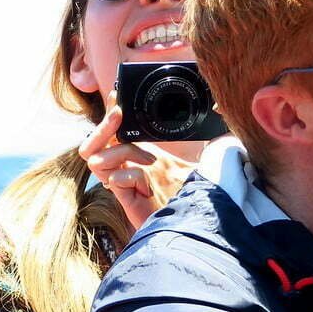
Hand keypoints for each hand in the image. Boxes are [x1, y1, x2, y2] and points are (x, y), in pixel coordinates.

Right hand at [78, 91, 200, 229]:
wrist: (200, 218)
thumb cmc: (201, 189)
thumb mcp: (208, 152)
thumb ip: (212, 131)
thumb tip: (218, 106)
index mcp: (141, 151)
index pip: (116, 129)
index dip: (112, 112)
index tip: (118, 93)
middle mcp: (128, 165)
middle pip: (94, 142)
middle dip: (103, 126)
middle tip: (119, 114)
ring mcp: (125, 182)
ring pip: (97, 159)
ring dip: (122, 151)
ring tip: (151, 160)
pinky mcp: (127, 199)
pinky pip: (114, 180)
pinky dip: (130, 176)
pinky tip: (148, 184)